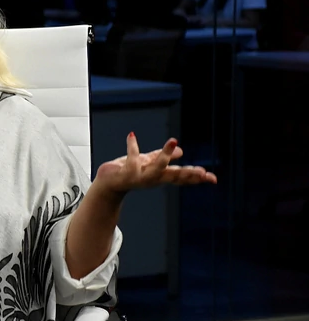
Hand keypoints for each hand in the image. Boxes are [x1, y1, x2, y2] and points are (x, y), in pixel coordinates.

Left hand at [94, 132, 216, 194]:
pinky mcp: (126, 174)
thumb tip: (181, 151)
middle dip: (188, 174)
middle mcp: (152, 179)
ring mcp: (140, 178)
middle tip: (202, 171)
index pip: (181, 176)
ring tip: (173, 141)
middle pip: (173, 176)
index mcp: (159, 176)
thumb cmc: (128, 173)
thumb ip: (163, 157)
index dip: (196, 177)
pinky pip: (131, 159)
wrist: (107, 184)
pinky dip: (132, 147)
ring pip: (156, 168)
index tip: (212, 178)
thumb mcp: (148, 162)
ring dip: (165, 156)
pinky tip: (132, 136)